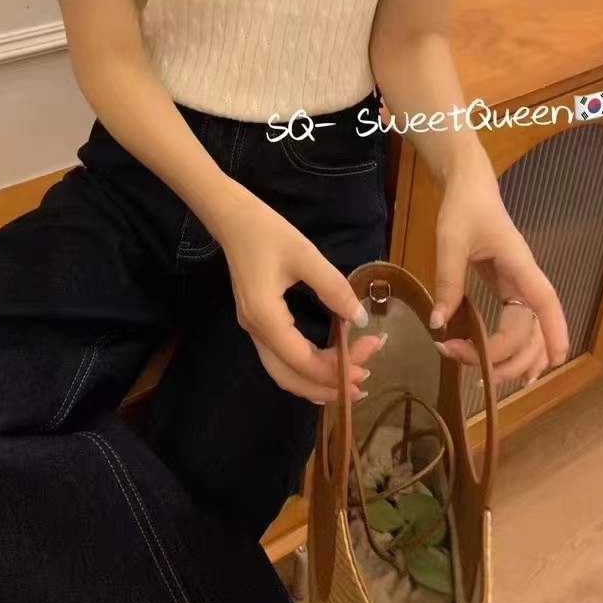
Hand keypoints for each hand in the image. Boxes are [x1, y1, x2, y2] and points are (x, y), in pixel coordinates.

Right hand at [216, 183, 386, 402]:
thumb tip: (361, 319)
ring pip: (283, 373)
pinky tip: (324, 367)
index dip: (338, 367)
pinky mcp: (257, 322)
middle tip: (365, 381)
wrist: (231, 217)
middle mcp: (256, 331)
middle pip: (291, 378)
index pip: (304, 361)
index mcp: (266, 318)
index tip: (370, 352)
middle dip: (328, 386)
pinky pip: (280, 359)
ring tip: (349, 380)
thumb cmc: (267, 232)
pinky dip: (304, 370)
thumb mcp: (306, 255)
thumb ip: (334, 288)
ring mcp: (253, 328)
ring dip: (315, 382)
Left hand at [430, 163, 569, 387]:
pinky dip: (514, 348)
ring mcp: (519, 287)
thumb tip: (439, 324)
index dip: (555, 332)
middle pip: (533, 330)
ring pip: (530, 333)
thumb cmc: (464, 209)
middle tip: (464, 361)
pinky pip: (518, 325)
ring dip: (513, 358)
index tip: (555, 363)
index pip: (545, 302)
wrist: (469, 188)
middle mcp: (525, 281)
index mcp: (519, 265)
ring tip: (484, 377)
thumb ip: (447, 282)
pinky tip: (504, 366)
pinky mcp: (507, 289)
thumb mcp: (451, 241)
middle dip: (507, 356)